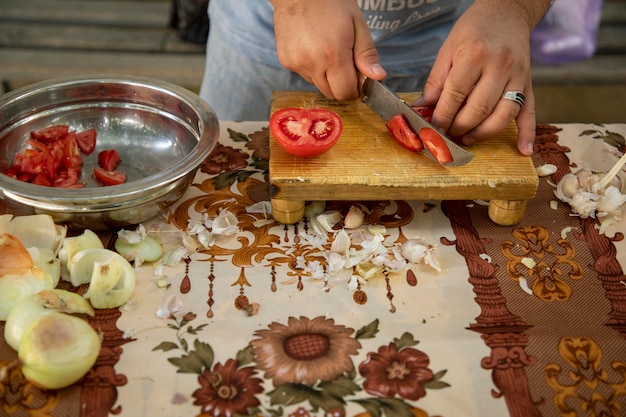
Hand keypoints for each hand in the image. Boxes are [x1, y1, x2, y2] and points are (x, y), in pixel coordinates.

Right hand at [271, 0, 385, 100]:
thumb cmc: (330, 2)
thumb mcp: (356, 24)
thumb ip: (367, 53)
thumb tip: (378, 77)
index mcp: (333, 55)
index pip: (346, 93)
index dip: (354, 89)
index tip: (357, 77)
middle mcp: (312, 64)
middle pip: (331, 93)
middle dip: (341, 83)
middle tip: (343, 60)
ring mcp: (296, 64)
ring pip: (317, 84)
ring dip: (326, 75)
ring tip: (326, 49)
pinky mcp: (286, 61)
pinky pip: (304, 74)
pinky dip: (311, 67)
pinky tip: (312, 46)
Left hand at [415, 0, 547, 154]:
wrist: (507, 12)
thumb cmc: (474, 30)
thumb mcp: (448, 50)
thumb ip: (436, 82)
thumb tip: (420, 109)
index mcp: (475, 55)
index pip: (455, 95)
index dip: (441, 117)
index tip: (431, 130)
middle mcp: (499, 66)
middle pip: (478, 109)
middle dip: (458, 128)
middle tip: (445, 136)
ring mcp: (518, 77)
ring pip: (502, 115)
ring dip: (482, 134)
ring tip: (466, 140)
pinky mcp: (529, 84)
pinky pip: (529, 112)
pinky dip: (527, 133)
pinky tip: (524, 150)